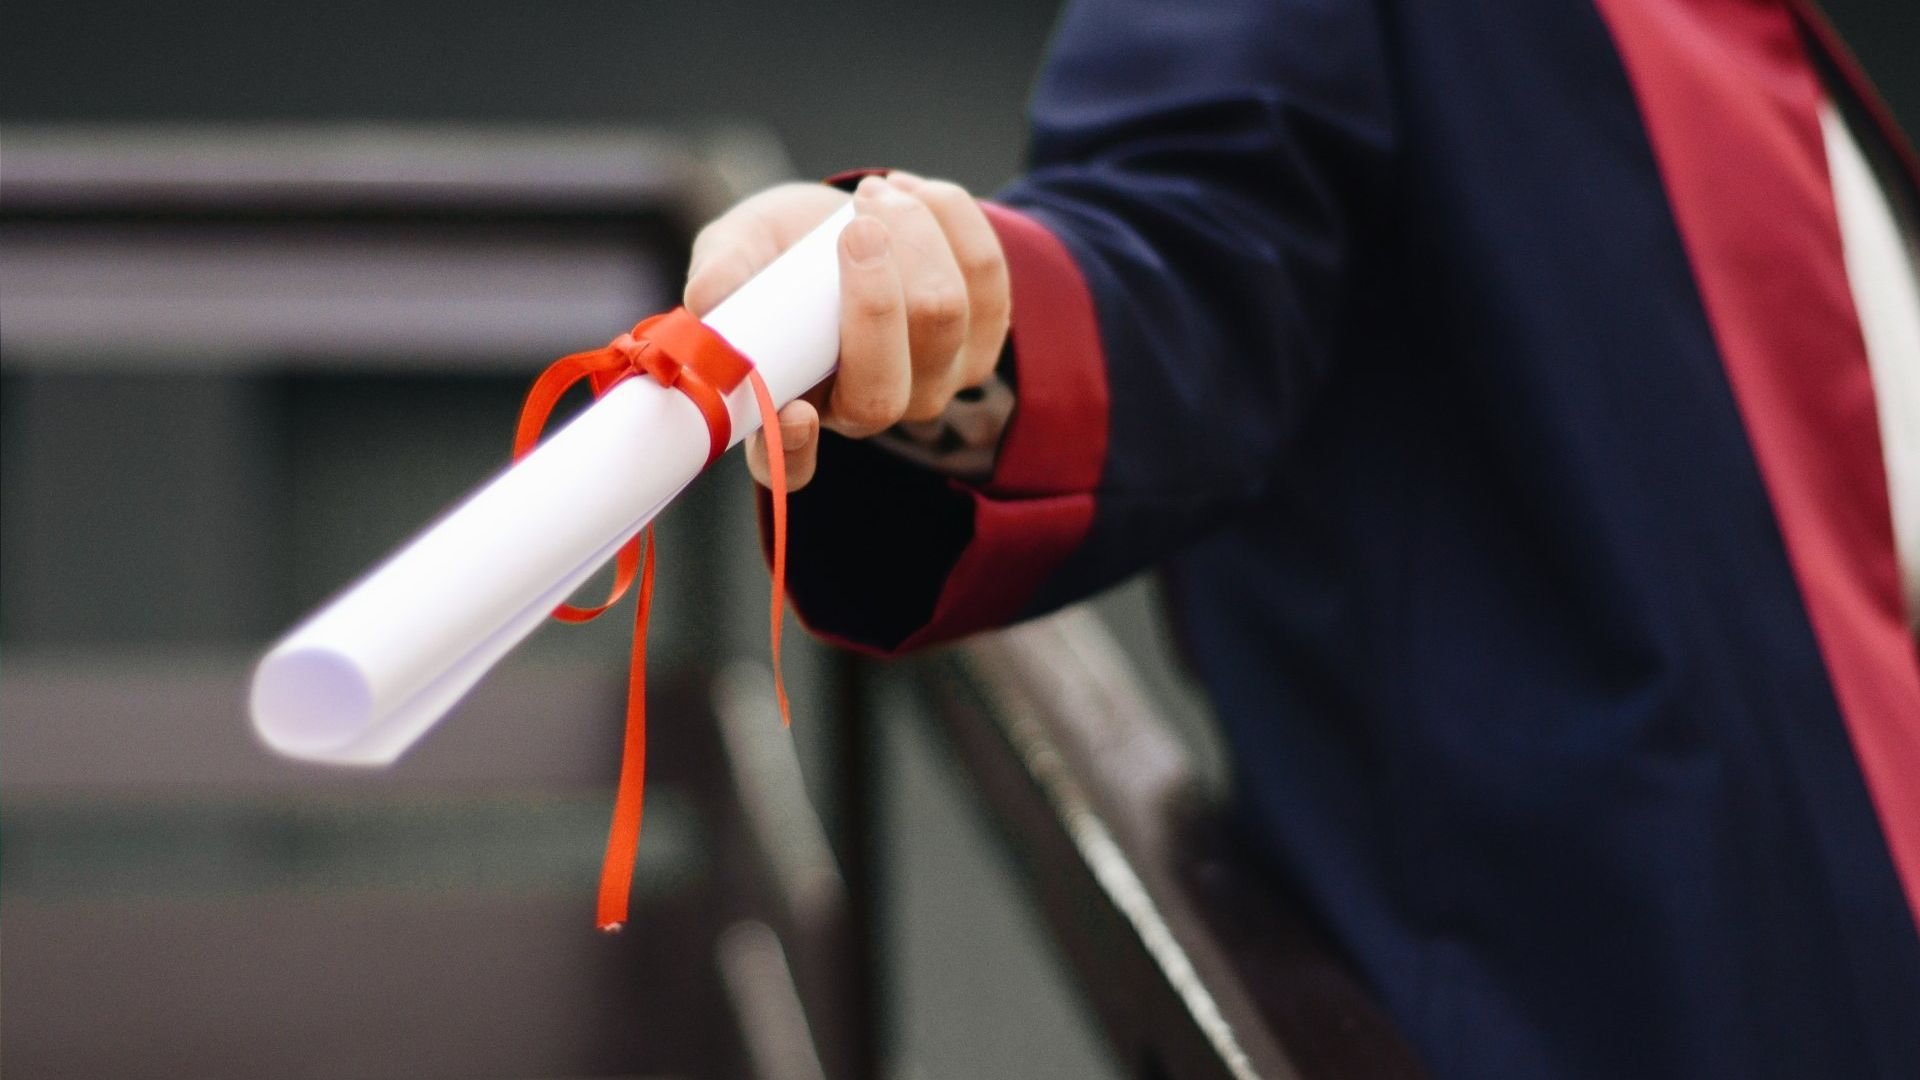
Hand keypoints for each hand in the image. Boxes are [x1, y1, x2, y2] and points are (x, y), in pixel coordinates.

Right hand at [684, 173, 1010, 490]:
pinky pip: (987, 275)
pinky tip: (912, 193)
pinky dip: (951, 218)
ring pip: (943, 317)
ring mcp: (935, 380)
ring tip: (873, 194)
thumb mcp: (739, 248)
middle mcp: (868, 410)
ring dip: (913, 236)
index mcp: (794, 409)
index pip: (791, 465)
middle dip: (875, 297)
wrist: (850, 218)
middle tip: (855, 226)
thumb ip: (723, 271)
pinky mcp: (984, 336)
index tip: (795, 412)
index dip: (795, 450)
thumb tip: (708, 298)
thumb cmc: (782, 249)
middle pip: (885, 388)